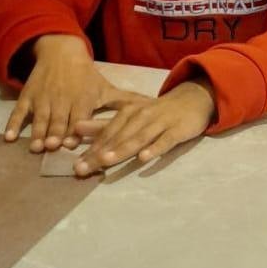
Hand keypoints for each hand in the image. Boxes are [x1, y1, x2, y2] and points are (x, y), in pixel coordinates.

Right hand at [5, 35, 151, 152]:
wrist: (61, 53)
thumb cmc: (86, 76)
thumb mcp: (106, 89)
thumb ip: (127, 102)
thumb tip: (153, 107)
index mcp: (83, 99)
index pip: (79, 118)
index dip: (76, 131)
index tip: (73, 145)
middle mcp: (63, 100)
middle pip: (59, 120)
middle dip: (57, 134)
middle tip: (53, 148)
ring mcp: (44, 99)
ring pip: (41, 118)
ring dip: (38, 132)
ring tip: (37, 147)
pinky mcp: (28, 97)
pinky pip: (20, 112)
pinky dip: (15, 124)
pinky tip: (11, 138)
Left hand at [72, 80, 215, 176]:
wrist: (191, 99)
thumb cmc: (156, 112)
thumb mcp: (129, 115)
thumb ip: (104, 125)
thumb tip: (76, 128)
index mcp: (127, 113)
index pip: (106, 133)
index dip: (90, 148)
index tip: (75, 164)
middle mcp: (140, 116)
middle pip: (118, 137)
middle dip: (99, 153)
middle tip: (82, 168)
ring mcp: (160, 123)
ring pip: (138, 138)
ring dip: (122, 149)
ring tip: (106, 160)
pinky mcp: (177, 129)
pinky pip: (165, 141)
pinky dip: (154, 148)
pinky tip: (144, 158)